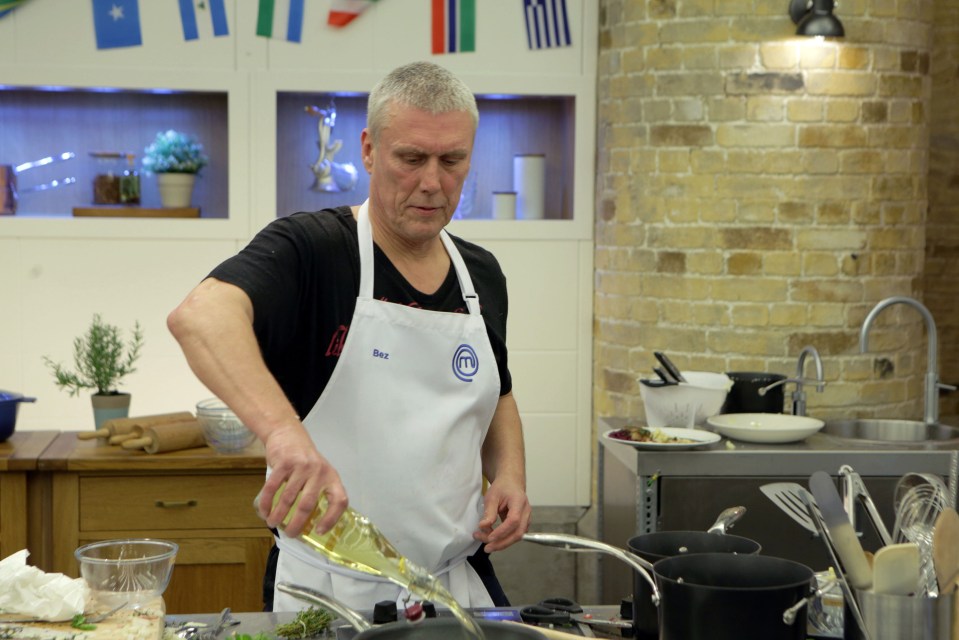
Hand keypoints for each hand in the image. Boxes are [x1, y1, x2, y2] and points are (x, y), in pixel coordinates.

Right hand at [255, 423, 348, 537]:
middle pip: (308, 504)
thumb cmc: (305, 459)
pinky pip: (273, 488)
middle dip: (297, 524)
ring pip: (288, 498)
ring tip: (272, 523)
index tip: (320, 531)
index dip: (332, 518)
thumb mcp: (319, 472)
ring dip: (278, 515)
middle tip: (290, 534)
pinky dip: (267, 503)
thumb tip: (309, 523)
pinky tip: (265, 511)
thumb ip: (318, 492)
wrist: (288, 434)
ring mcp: (301, 466)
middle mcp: (319, 472)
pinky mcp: (284, 463)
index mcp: (331, 477)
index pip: (339, 501)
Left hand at [472, 477, 530, 552]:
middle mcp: (526, 511)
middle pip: (518, 532)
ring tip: (486, 544)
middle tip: (486, 547)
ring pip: (517, 536)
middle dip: (502, 543)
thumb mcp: (492, 496)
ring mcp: (526, 519)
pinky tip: (493, 539)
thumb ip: (489, 512)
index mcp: (519, 501)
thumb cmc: (502, 487)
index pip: (513, 520)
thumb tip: (483, 527)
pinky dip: (504, 539)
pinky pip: (515, 534)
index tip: (489, 537)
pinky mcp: (523, 524)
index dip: (502, 531)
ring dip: (502, 543)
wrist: (511, 483)